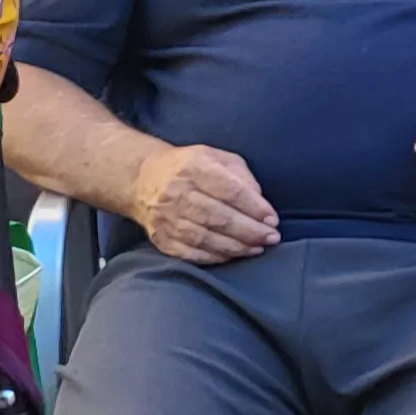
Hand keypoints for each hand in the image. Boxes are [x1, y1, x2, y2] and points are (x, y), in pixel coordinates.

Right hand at [128, 144, 279, 263]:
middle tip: (272, 238)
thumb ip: (241, 176)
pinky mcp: (160, 238)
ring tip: (257, 248)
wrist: (143, 179)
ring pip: (205, 238)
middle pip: (218, 217)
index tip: (272, 219)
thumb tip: (260, 204)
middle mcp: (177, 193)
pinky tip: (233, 255)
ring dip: (236, 247)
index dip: (254, 207)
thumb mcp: (217, 158)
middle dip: (250, 230)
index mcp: (194, 167)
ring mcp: (166, 218)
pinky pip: (190, 253)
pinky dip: (215, 256)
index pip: (229, 190)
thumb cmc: (191, 168)